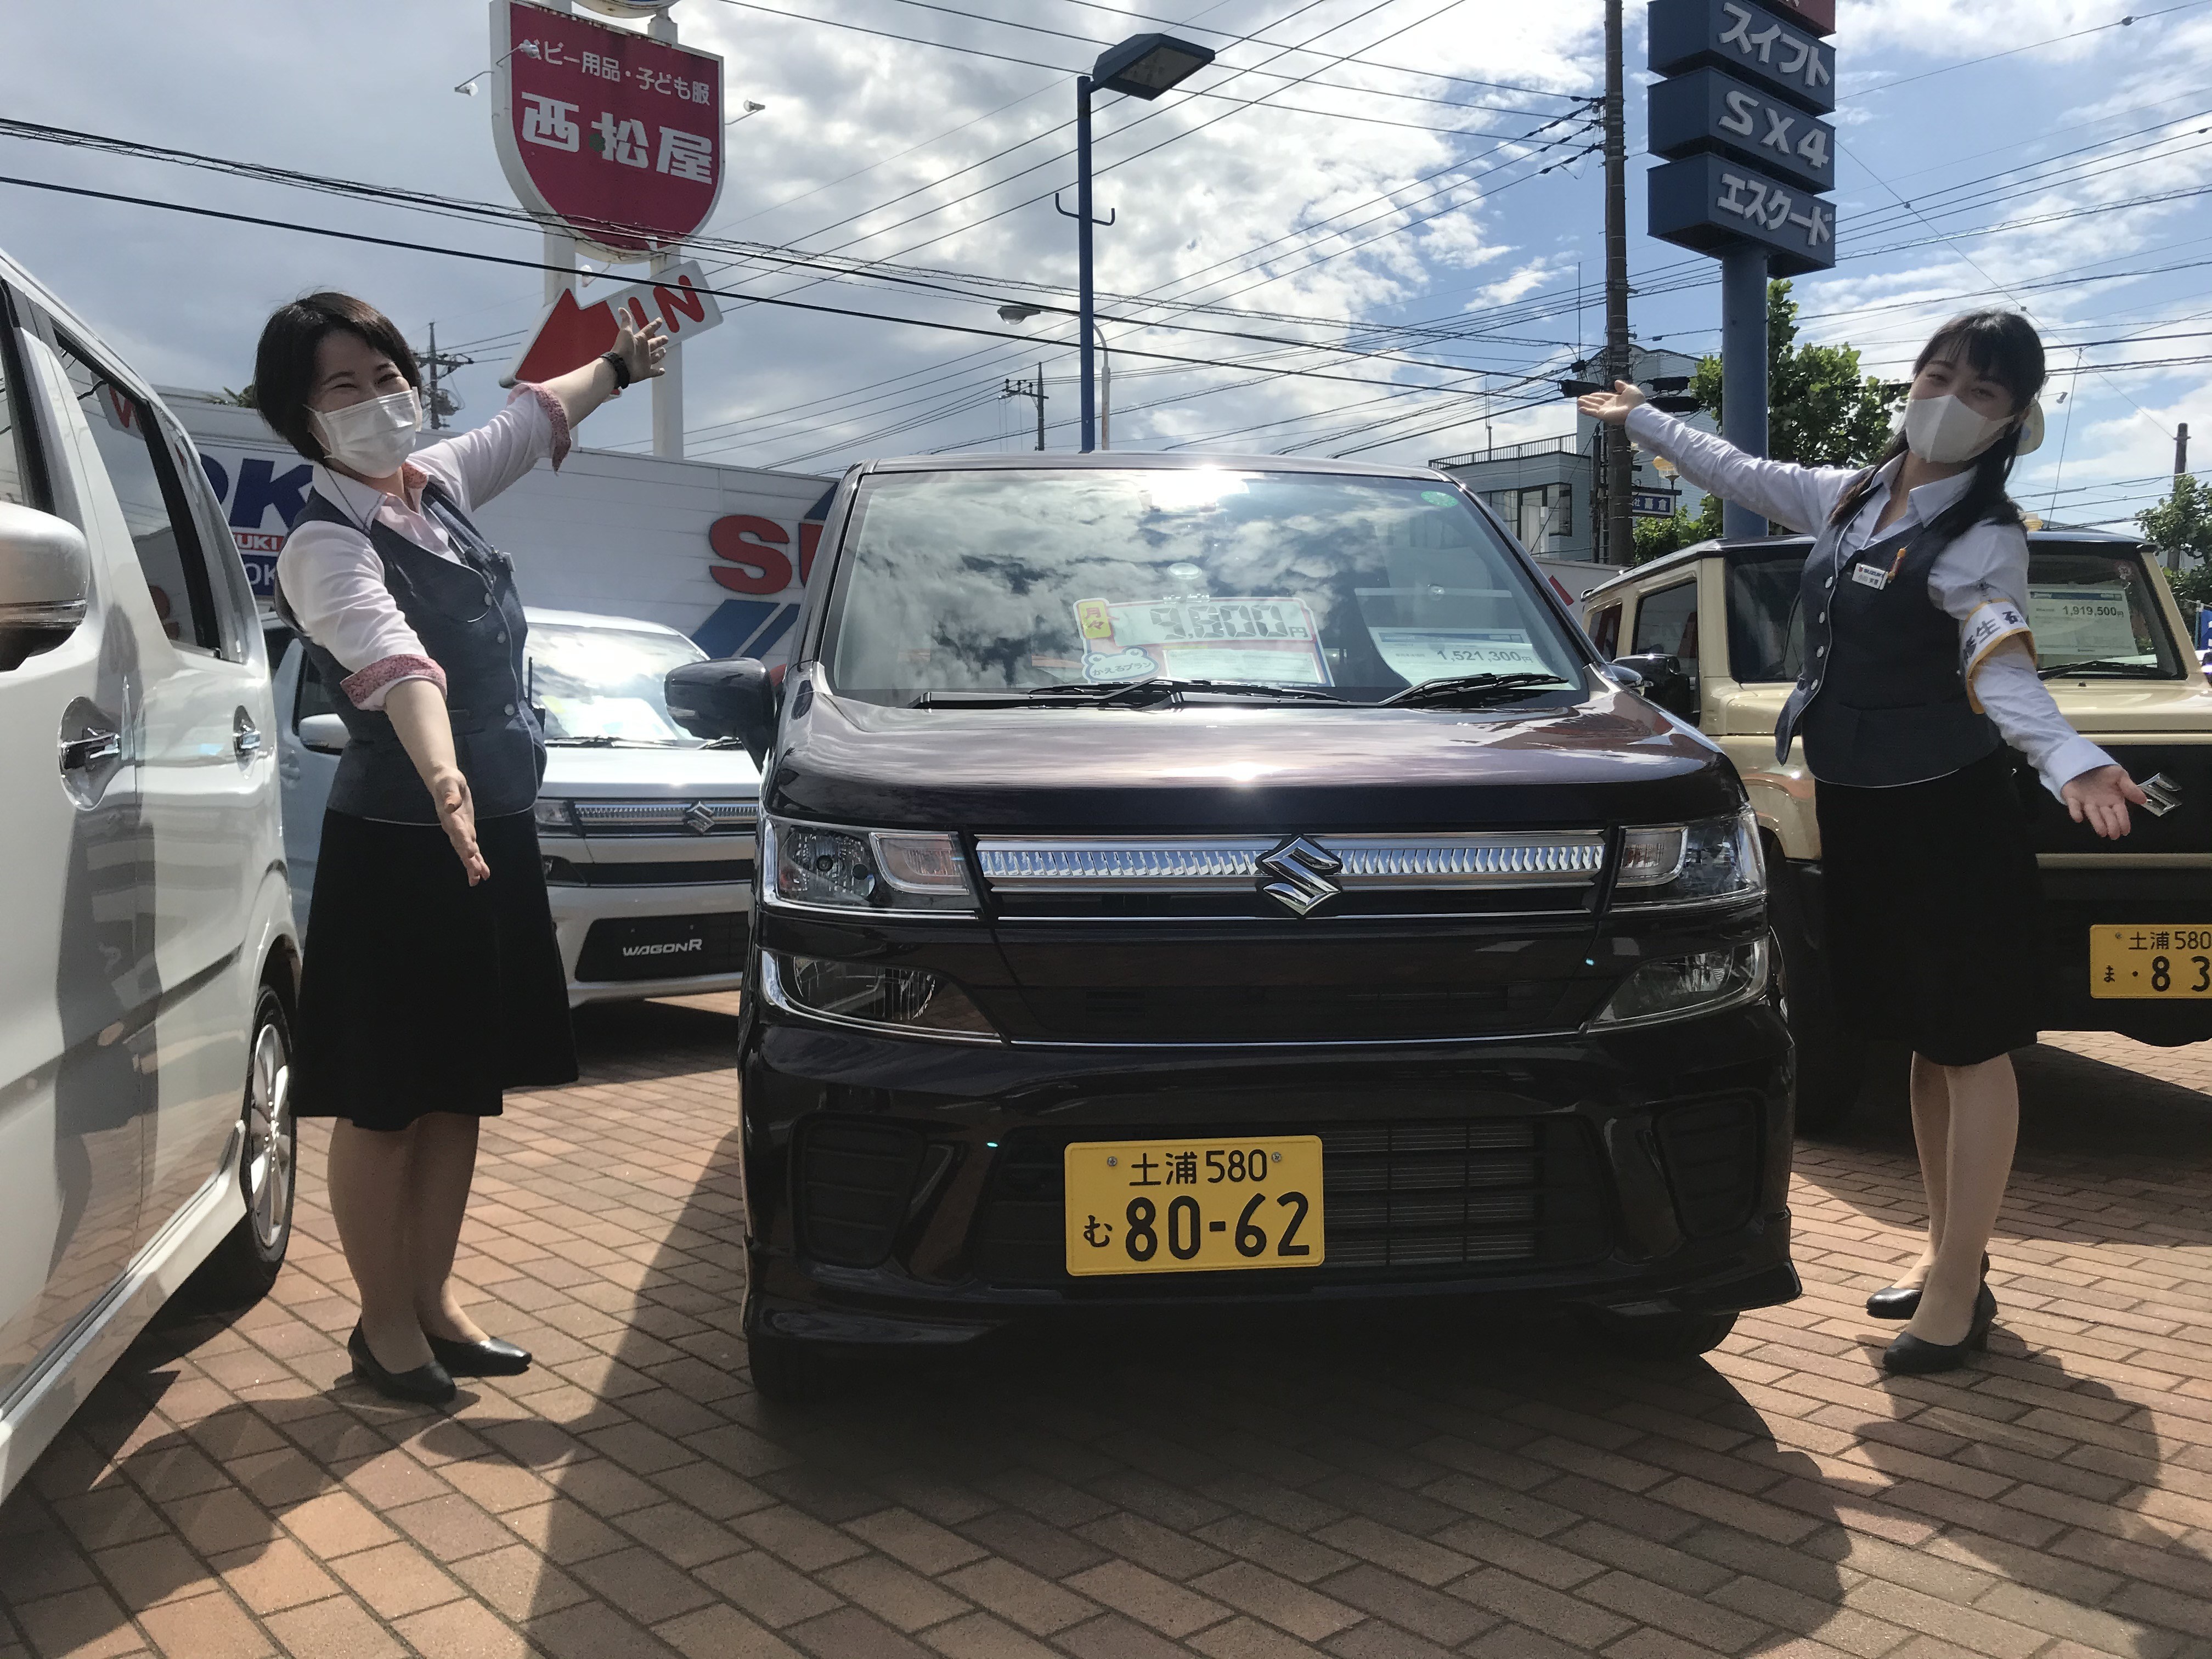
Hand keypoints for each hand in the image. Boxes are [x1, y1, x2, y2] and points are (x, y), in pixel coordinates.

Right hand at [430, 767, 489, 883]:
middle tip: (476, 873)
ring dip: (472, 865)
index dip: (464, 841)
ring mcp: (458, 832)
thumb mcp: (450, 783)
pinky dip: (477, 861)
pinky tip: (483, 873)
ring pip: (465, 851)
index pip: (457, 830)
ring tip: (477, 879)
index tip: (470, 852)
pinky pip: (471, 848)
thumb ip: (451, 795)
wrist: (444, 782)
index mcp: (449, 816)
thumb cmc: (448, 781)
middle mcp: (452, 827)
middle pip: (460, 845)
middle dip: (468, 859)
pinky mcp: (465, 832)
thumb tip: (450, 805)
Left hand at [614, 314, 668, 384]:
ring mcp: (645, 361)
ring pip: (655, 357)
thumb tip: (621, 308)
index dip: (654, 325)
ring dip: (660, 354)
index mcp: (640, 339)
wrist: (619, 366)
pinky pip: (654, 372)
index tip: (659, 320)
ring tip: (664, 351)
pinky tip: (663, 371)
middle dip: (660, 340)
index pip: (649, 330)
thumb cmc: (622, 348)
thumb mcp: (626, 332)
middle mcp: (643, 350)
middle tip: (666, 338)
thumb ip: (627, 321)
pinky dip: (659, 372)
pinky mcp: (646, 371)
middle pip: (654, 343)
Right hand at [1576, 379, 1648, 425]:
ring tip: (1578, 402)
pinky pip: (1593, 413)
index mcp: (1616, 400)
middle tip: (1580, 398)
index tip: (1590, 394)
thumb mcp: (1630, 389)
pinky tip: (1580, 409)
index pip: (1604, 397)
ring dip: (1585, 404)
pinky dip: (1586, 411)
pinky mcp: (1604, 415)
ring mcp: (1606, 411)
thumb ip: (1622, 386)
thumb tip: (1616, 382)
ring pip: (1593, 407)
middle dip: (1588, 400)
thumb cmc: (1636, 401)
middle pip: (1597, 402)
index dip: (1597, 395)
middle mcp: (1610, 406)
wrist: (1637, 411)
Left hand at [2061, 763, 2147, 839]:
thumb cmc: (2104, 771)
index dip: (2123, 822)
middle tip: (2113, 835)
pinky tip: (2079, 818)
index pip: (2120, 813)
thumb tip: (2144, 800)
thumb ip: (2130, 788)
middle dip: (2111, 826)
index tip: (2125, 831)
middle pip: (2107, 816)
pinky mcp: (2072, 797)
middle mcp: (2100, 804)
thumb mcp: (2120, 775)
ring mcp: (2086, 802)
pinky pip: (2073, 806)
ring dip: (2097, 823)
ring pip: (2092, 814)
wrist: (2085, 762)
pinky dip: (2075, 812)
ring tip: (2102, 832)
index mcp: (2113, 799)